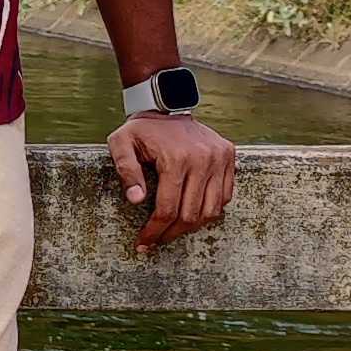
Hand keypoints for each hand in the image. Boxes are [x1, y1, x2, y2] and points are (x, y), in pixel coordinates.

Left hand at [110, 110, 236, 253]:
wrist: (167, 106)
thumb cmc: (141, 130)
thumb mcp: (121, 144)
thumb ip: (126, 170)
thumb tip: (136, 200)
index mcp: (176, 158)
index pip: (168, 209)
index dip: (155, 231)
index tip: (143, 243)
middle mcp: (203, 159)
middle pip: (191, 214)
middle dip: (171, 233)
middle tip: (156, 241)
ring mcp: (219, 158)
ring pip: (211, 210)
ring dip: (191, 227)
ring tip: (173, 231)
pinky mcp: (228, 157)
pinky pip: (225, 196)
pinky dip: (210, 210)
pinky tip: (191, 214)